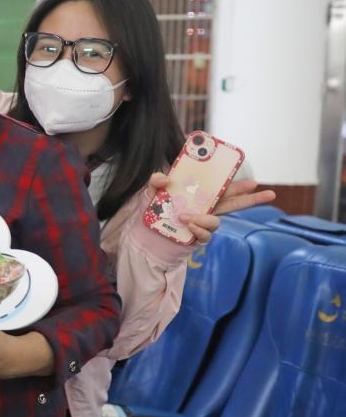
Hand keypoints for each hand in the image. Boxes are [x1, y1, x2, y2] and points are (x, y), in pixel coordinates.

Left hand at [147, 172, 276, 245]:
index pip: (222, 189)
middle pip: (233, 204)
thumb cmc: (153, 211)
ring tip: (184, 216)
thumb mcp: (151, 192)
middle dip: (252, 199)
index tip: (253, 181)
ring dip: (203, 218)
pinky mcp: (196, 238)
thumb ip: (155, 180)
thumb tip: (166, 179)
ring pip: (216, 222)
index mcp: (200, 197)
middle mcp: (205, 210)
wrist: (145, 234)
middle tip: (271, 194)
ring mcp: (202, 225)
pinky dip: (198, 229)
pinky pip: (205, 235)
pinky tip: (188, 225)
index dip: (238, 185)